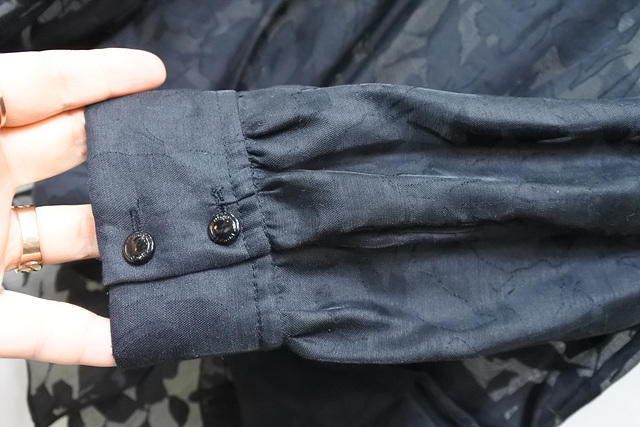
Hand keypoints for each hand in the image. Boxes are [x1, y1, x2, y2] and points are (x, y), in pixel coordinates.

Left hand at [0, 49, 165, 365]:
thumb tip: (23, 73)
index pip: (33, 87)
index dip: (95, 76)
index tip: (152, 74)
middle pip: (64, 156)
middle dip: (124, 155)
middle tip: (180, 157)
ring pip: (61, 240)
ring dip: (117, 248)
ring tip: (170, 244)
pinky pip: (33, 322)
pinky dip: (79, 334)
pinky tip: (124, 337)